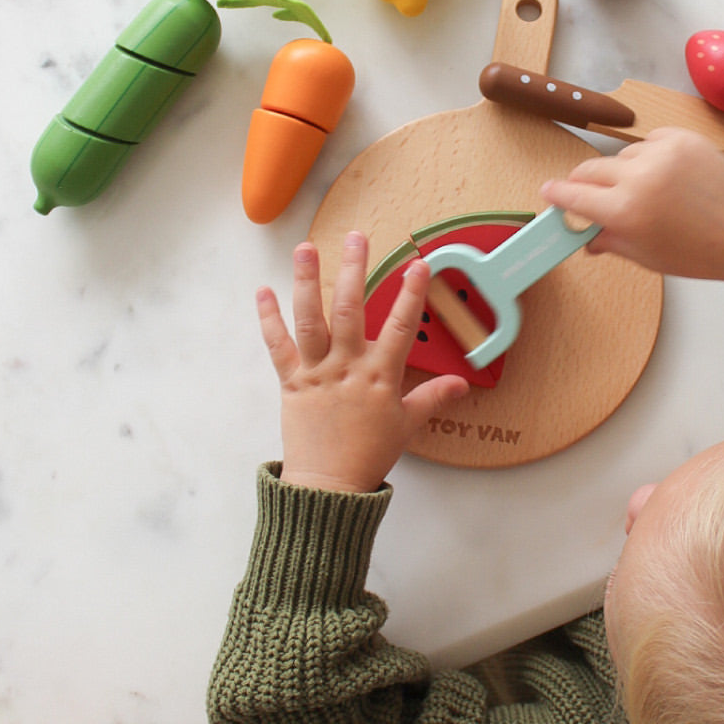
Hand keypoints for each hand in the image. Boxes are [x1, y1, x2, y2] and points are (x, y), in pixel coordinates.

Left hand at [256, 232, 469, 492]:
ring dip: (307, 281)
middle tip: (358, 237)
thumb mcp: (407, 425)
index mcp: (379, 376)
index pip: (400, 327)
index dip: (410, 295)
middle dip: (355, 269)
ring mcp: (316, 372)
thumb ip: (432, 398)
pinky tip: (263, 291)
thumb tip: (461, 384)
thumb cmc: (368, 455)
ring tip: (306, 248)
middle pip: (351, 309)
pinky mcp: (290, 381)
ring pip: (311, 318)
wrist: (328, 486)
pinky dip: (268, 318)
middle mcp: (346, 367)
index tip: (418, 265)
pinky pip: (277, 345)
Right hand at [540, 127, 723, 290]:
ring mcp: (661, 154)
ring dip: (622, 171)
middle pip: (590, 170)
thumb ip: (608, 239)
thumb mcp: (645, 256)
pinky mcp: (680, 138)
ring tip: (646, 192)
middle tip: (589, 195)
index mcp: (625, 213)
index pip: (573, 197)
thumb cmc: (696, 252)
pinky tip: (664, 176)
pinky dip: (648, 156)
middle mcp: (638, 178)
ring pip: (621, 156)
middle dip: (584, 183)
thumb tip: (584, 234)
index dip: (558, 195)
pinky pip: (648, 142)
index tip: (549, 192)